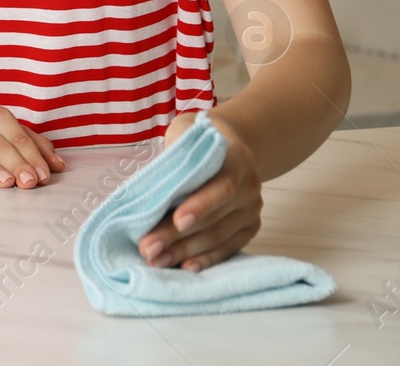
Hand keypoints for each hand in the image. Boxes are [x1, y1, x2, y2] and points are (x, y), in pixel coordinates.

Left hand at [137, 111, 262, 271]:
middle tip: (148, 249)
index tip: (177, 220)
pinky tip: (184, 267)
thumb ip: (174, 156)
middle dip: (177, 236)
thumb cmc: (197, 139)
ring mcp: (252, 209)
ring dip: (185, 251)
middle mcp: (251, 186)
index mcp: (238, 158)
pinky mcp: (249, 227)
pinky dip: (206, 258)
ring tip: (156, 260)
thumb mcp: (184, 133)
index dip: (200, 205)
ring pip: (218, 236)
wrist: (228, 142)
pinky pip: (228, 247)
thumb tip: (150, 190)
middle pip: (214, 218)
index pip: (222, 186)